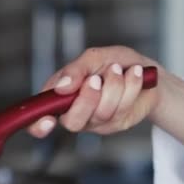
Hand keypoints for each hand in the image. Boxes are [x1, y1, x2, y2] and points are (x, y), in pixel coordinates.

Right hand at [28, 46, 161, 137]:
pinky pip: (122, 109)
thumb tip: (62, 86)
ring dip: (114, 86)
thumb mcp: (92, 58)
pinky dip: (130, 86)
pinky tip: (134, 75)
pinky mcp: (118, 123)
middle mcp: (74, 112)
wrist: (144, 69)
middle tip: (96, 79)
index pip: (39, 119)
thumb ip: (75, 70)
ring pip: (101, 113)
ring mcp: (96, 121)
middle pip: (72, 122)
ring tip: (118, 69)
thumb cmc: (113, 63)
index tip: (48, 120)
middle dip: (86, 99)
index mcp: (58, 96)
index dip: (39, 126)